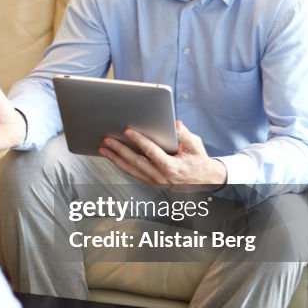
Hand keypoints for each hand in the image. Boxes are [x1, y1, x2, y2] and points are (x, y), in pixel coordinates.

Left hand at [98, 120, 227, 189]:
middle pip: (135, 162)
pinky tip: (113, 156)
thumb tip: (176, 125)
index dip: (139, 141)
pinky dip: (121, 165)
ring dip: (115, 159)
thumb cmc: (198, 160)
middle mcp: (161, 177)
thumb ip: (186, 135)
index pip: (151, 152)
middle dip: (119, 150)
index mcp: (172, 168)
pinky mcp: (151, 182)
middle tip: (107, 140)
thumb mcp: (197, 146)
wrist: (203, 180)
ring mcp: (155, 181)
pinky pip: (133, 173)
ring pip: (131, 170)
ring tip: (103, 148)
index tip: (127, 131)